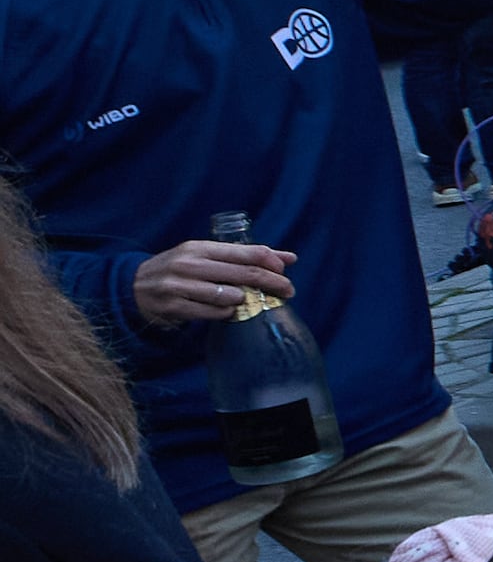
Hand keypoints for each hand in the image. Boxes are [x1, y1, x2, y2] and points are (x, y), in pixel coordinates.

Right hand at [130, 239, 293, 329]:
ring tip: (248, 300)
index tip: (285, 270)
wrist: (133, 287)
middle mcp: (189, 264)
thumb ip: (243, 256)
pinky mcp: (173, 307)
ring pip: (230, 295)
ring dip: (246, 299)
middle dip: (272, 282)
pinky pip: (214, 313)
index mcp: (199, 247)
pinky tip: (228, 311)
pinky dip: (227, 313)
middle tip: (289, 291)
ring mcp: (179, 286)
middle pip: (244, 274)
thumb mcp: (205, 256)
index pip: (245, 252)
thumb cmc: (179, 270)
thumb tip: (289, 258)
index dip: (271, 261)